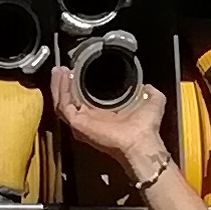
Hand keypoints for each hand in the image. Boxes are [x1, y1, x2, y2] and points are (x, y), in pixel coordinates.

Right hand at [46, 61, 173, 190]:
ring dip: (58, 85)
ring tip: (58, 70)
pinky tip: (62, 77)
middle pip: (68, 100)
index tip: (77, 70)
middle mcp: (90, 119)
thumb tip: (148, 86)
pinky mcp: (78, 123)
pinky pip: (63, 105)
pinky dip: (60, 90)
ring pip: (62, 102)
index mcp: (103, 115)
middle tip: (62, 68)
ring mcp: (82, 123)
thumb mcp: (152, 101)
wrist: (141, 140)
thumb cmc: (146, 128)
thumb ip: (150, 92)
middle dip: (63, 83)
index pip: (83, 99)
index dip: (79, 85)